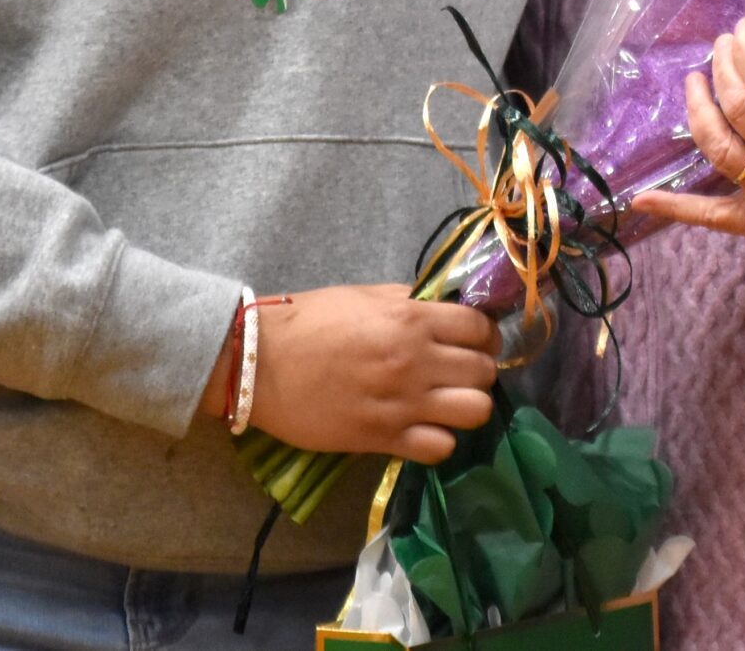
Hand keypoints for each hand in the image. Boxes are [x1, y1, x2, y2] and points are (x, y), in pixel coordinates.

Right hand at [196, 283, 499, 463]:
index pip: (481, 328)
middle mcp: (416, 361)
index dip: (483, 336)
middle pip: (485, 371)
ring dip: (467, 407)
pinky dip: (440, 442)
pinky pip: (441, 448)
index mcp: (412, 319)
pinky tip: (425, 431)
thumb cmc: (309, 322)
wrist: (260, 364)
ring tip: (448, 403)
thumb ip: (410, 301)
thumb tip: (444, 306)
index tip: (473, 342)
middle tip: (458, 373)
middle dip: (478, 371)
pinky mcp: (383, 438)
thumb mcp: (365, 295)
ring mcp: (403, 403)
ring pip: (476, 411)